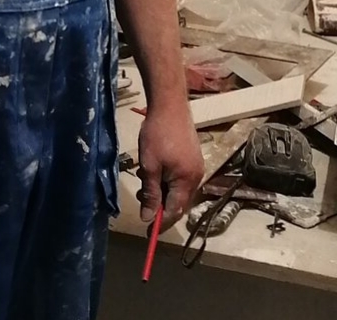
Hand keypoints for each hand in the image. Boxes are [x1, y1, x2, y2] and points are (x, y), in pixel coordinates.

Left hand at [137, 99, 203, 227]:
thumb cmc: (157, 135)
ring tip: (144, 177)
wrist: (170, 104)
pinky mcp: (192, 157)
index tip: (146, 232)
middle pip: (177, 202)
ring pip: (177, 189)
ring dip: (160, 189)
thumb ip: (151, 193)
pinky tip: (154, 168)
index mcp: (187, 181)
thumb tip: (148, 218)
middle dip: (158, 203)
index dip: (160, 223)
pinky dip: (166, 179)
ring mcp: (196, 166)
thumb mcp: (150, 166)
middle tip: (141, 195)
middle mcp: (196, 176)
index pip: (174, 212)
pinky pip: (179, 178)